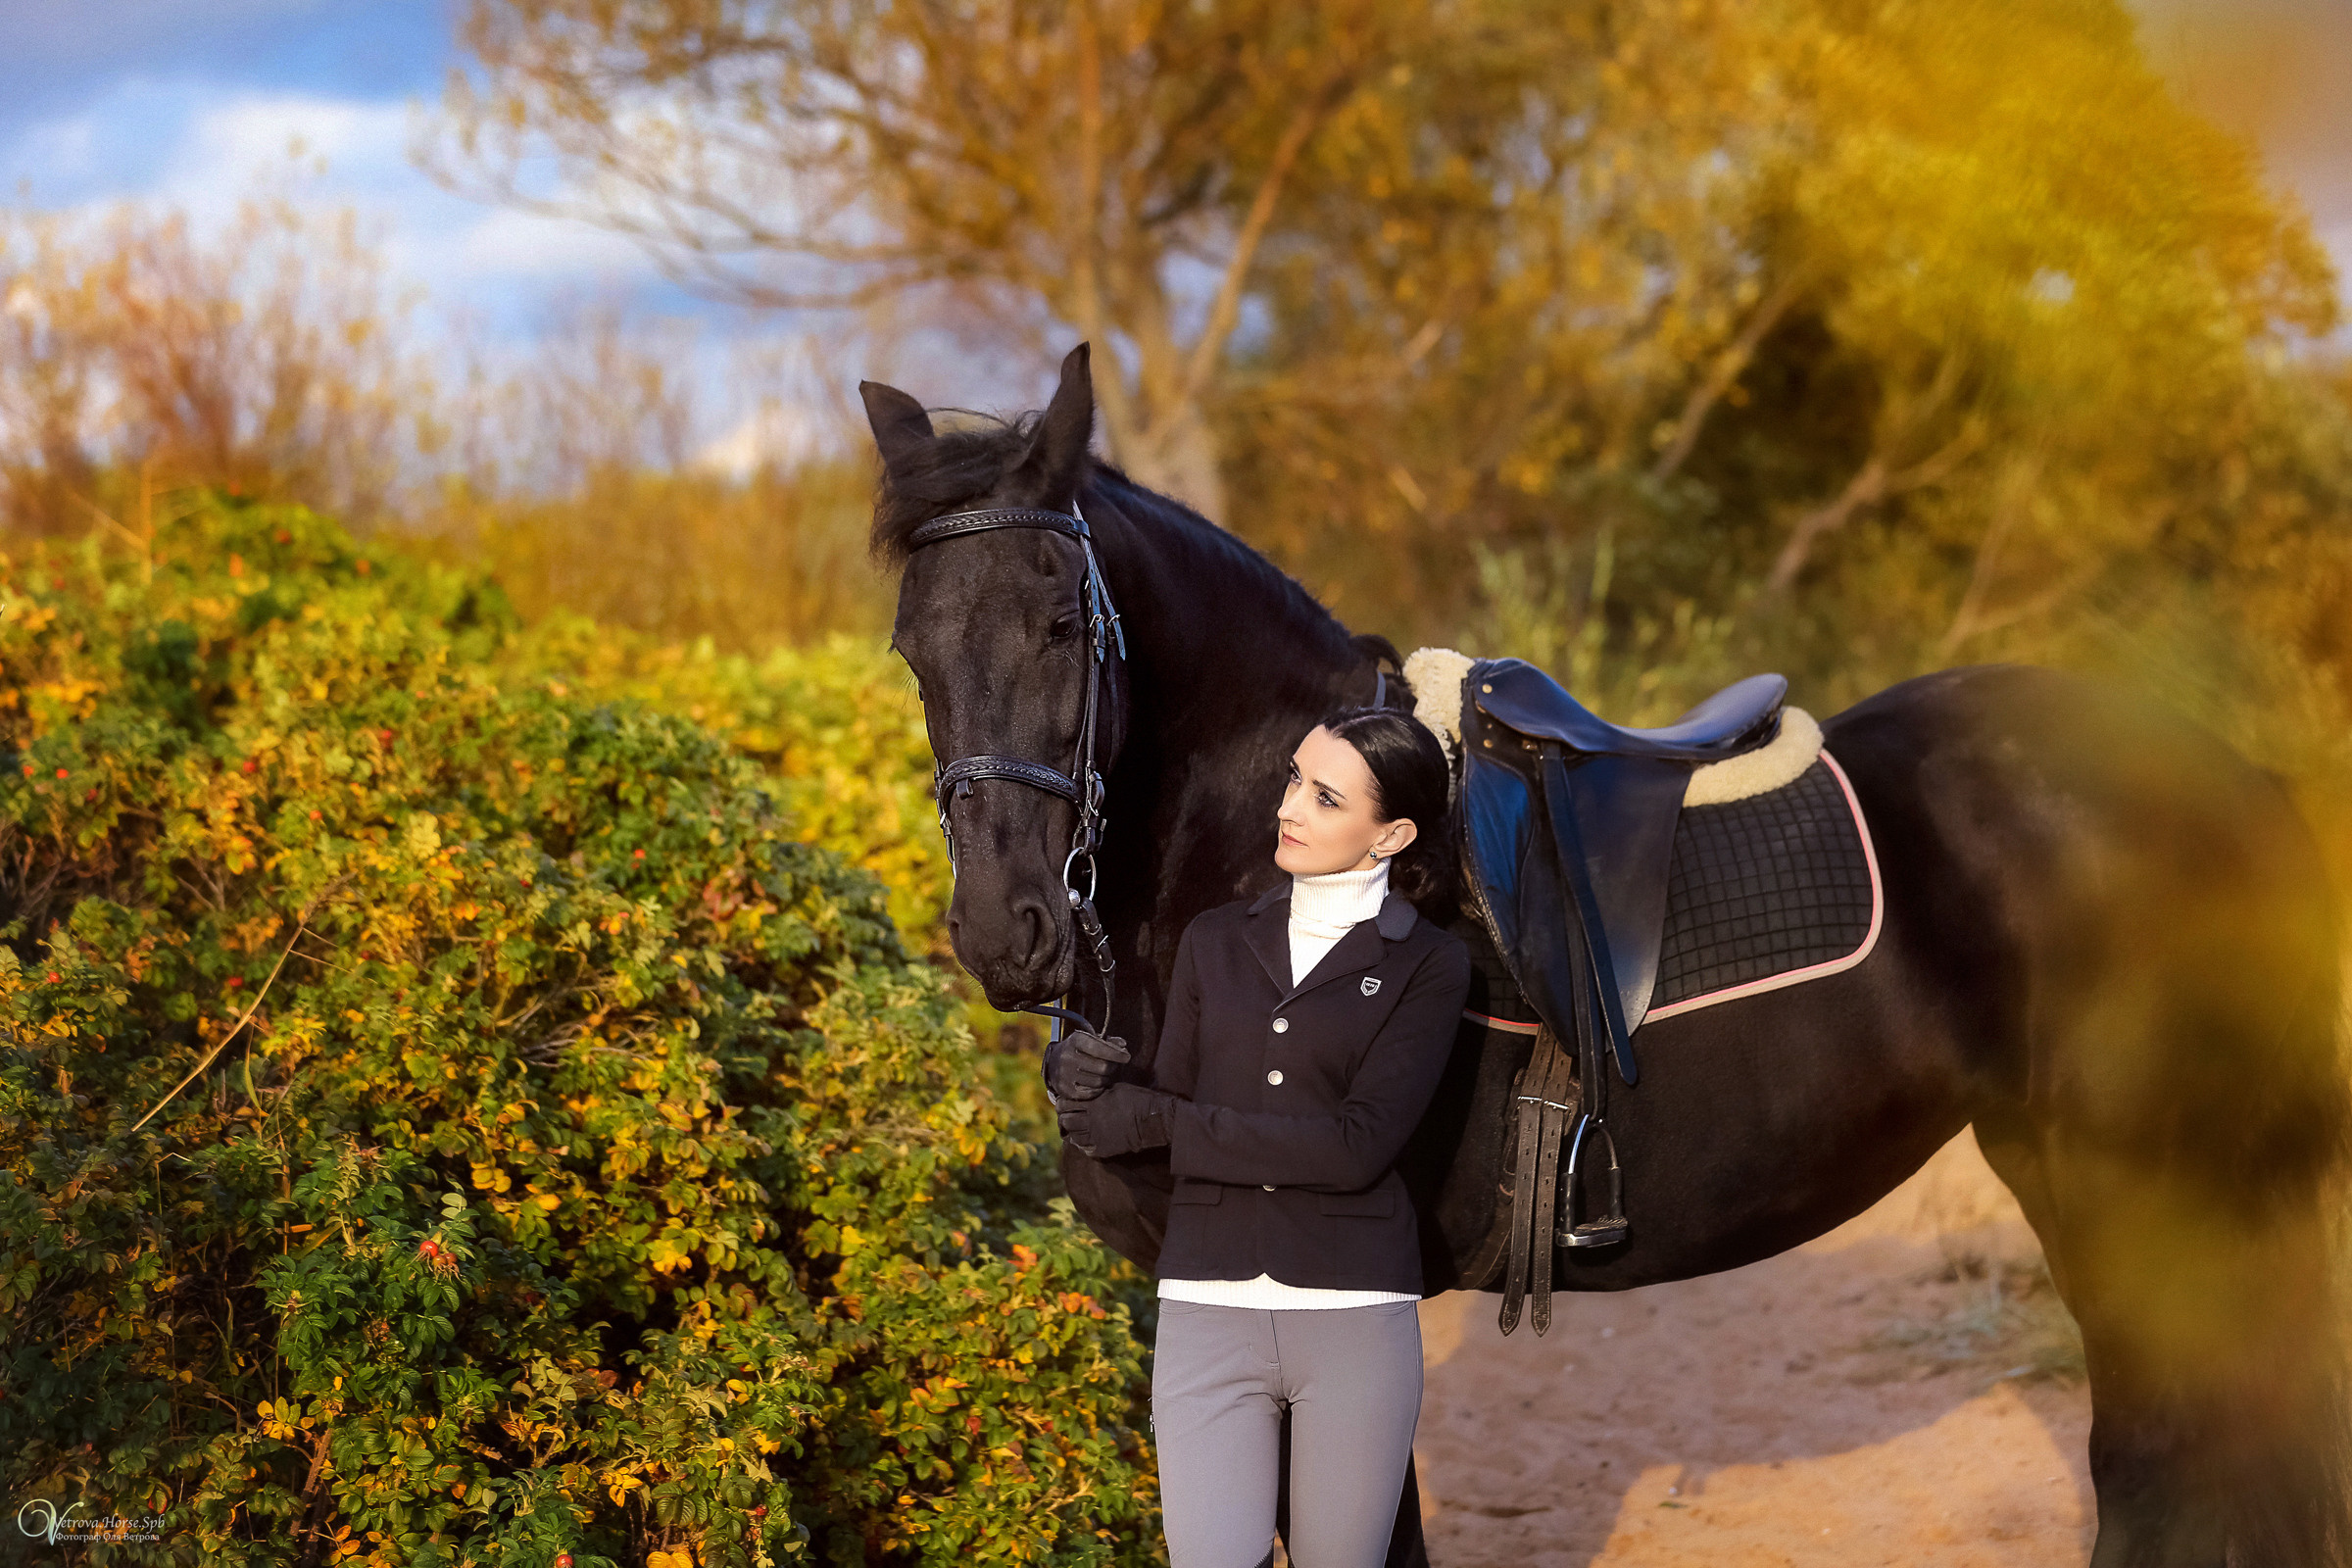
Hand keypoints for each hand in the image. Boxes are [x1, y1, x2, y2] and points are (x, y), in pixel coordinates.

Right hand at [1044, 1029, 1130, 1102]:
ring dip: (1107, 1079)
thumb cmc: (1079, 1050)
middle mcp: (1067, 1057)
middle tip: (1115, 1066)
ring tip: (1106, 1074)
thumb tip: (1123, 1046)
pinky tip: (1098, 1083)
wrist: (1054, 1063)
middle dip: (1113, 1067)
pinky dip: (1098, 1089)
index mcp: (1075, 1040)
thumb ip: (1109, 1042)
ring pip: (1098, 1082)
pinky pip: (1091, 1093)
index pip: (1101, 1048)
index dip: (1117, 1054)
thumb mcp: (1091, 1040)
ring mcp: (1064, 1075)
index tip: (1126, 1057)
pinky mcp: (1065, 1090)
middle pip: (1102, 1067)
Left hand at [1057, 1082, 1175, 1158]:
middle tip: (1068, 1115)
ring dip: (1073, 1131)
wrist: (1153, 1120)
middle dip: (1064, 1118)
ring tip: (1077, 1127)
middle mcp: (1091, 1122)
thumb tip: (1087, 1092)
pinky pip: (1085, 1149)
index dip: (1062, 1103)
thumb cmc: (1137, 1099)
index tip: (1064, 1102)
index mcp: (1093, 1104)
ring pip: (1073, 1137)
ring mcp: (1097, 1137)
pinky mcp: (1104, 1149)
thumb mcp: (1115, 1088)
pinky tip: (1086, 1138)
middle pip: (1066, 1122)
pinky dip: (1083, 1144)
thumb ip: (1097, 1092)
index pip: (1066, 1104)